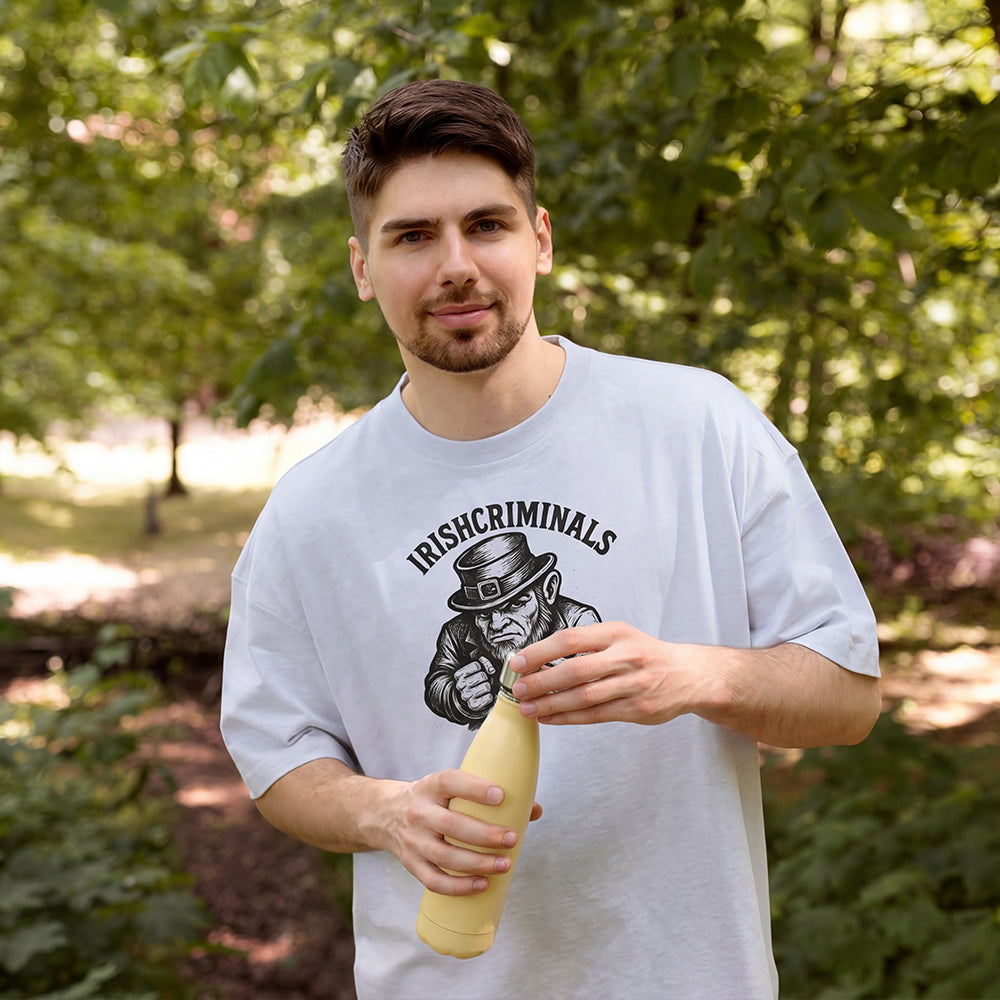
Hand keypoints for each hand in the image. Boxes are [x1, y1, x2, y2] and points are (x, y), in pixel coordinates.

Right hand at [381, 768, 542, 895]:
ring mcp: (413, 840)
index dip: (475, 789)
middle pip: (452, 825)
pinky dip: (458, 887)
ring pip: (445, 857)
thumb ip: (487, 796)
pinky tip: (481, 885)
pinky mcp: (411, 863)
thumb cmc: (430, 800)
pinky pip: (434, 880)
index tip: (501, 795)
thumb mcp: (449, 788)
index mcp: (430, 786)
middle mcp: (419, 812)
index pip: (450, 782)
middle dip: (485, 835)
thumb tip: (532, 810)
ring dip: (478, 864)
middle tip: (511, 839)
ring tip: (504, 864)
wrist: (384, 813)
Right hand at [454, 655, 495, 712]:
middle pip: (482, 676)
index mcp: (459, 675)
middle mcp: (460, 685)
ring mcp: (466, 696)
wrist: (474, 696)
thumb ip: (485, 663)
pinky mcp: (473, 705)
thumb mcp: (480, 667)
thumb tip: (491, 670)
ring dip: (488, 687)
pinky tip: (485, 695)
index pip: (476, 665)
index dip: (482, 667)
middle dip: (485, 677)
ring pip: (486, 686)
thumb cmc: (477, 679)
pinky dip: (489, 696)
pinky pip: (488, 697)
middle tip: (482, 680)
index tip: (480, 670)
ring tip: (483, 688)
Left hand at [509, 621, 714, 726]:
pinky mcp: (637, 708)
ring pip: (584, 696)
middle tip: (520, 689)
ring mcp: (633, 684)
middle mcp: (625, 656)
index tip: (519, 662)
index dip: (540, 651)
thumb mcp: (620, 636)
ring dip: (551, 704)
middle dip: (542, 681)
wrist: (689, 674)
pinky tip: (550, 717)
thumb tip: (540, 657)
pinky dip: (568, 717)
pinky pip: (595, 715)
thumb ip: (586, 645)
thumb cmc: (646, 654)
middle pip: (575, 670)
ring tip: (529, 708)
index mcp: (616, 633)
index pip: (570, 639)